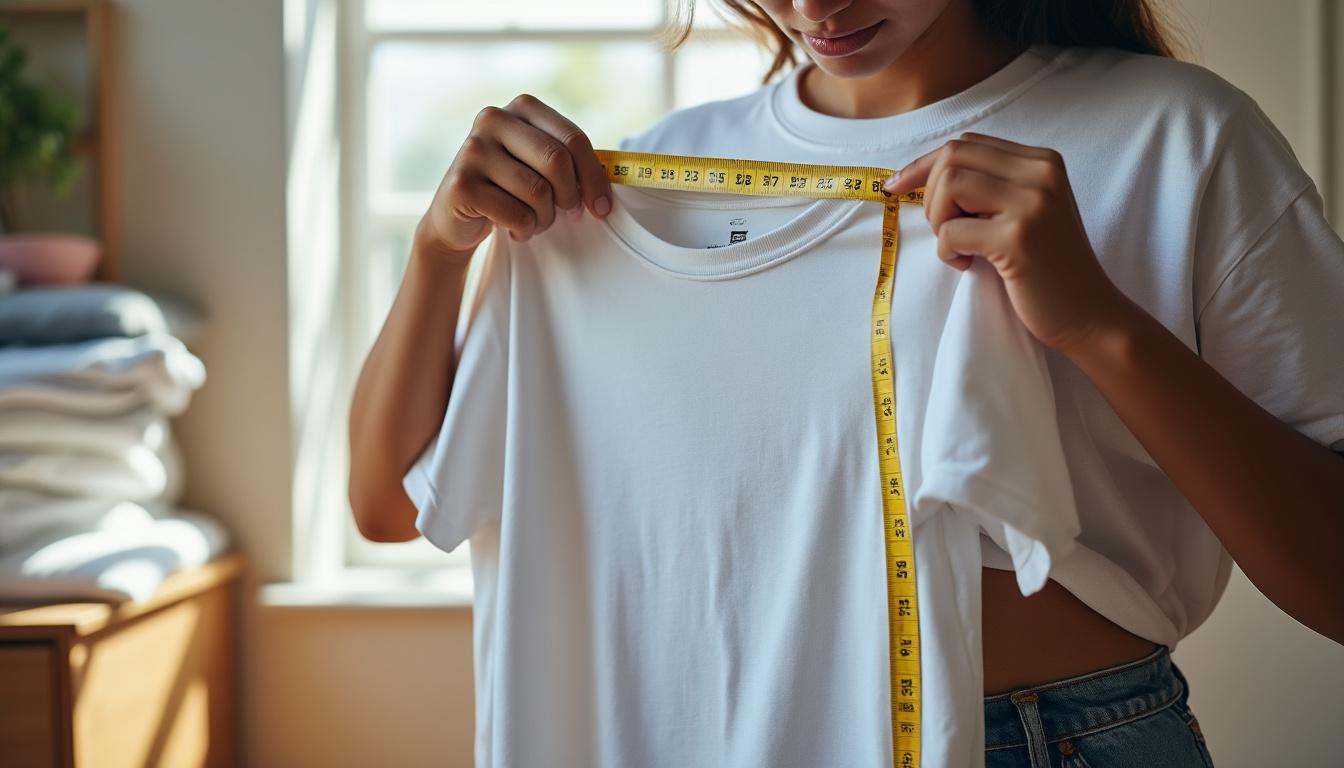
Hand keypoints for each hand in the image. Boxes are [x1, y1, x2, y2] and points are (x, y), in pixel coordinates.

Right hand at [415, 93, 614, 264]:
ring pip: (538, 192)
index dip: (595, 177)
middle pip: (557, 161)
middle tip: (569, 214)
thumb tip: (613, 179)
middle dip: (571, 196)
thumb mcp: (540, 165)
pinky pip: (517, 215)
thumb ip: (571, 161)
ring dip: (545, 218)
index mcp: (522, 106)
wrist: (456, 216)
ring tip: (535, 221)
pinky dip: (525, 230)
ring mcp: (473, 149)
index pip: (573, 138)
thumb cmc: (510, 188)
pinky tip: (513, 228)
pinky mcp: (462, 183)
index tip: (602, 207)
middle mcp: (494, 118)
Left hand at [883, 132, 1137, 356]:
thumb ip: (991, 186)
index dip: (924, 166)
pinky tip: (969, 265)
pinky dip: (947, 251)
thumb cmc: (1048, 268)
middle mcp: (1041, 173)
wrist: (1090, 315)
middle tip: (946, 231)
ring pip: (949, 185)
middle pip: (953, 158)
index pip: (966, 144)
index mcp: (1042, 161)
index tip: (897, 187)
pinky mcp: (1018, 238)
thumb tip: (922, 175)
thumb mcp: (1026, 211)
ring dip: (939, 221)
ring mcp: (1032, 203)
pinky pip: (952, 231)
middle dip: (931, 196)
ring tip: (961, 247)